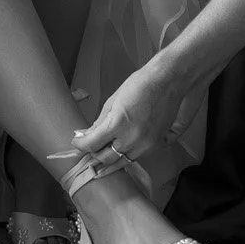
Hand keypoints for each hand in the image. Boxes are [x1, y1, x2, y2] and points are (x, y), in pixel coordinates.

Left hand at [70, 54, 191, 165]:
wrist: (168, 81)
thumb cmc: (138, 85)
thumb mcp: (113, 100)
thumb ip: (100, 121)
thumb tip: (87, 134)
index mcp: (117, 124)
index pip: (92, 144)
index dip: (80, 145)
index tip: (76, 143)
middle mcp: (131, 140)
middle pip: (105, 159)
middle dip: (94, 154)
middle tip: (89, 148)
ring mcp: (145, 145)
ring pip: (121, 162)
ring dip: (111, 158)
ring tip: (104, 150)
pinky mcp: (156, 146)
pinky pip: (136, 156)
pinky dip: (126, 154)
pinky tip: (121, 147)